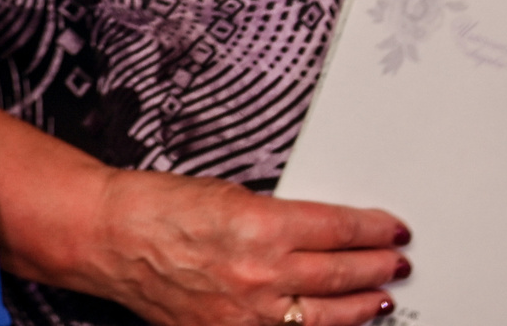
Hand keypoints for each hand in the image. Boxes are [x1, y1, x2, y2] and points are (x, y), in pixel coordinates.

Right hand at [91, 169, 409, 325]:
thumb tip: (323, 231)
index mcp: (262, 226)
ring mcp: (245, 314)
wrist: (111, 237)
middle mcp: (259, 274)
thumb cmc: (160, 206)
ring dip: (358, 306)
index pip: (339, 230)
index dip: (373, 230)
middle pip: (340, 275)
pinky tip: (333, 324)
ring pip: (323, 316)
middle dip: (374, 268)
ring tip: (379, 297)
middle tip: (395, 263)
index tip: (390, 229)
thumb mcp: (232, 194)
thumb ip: (280, 217)